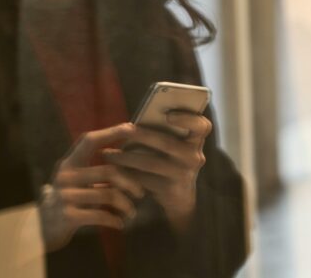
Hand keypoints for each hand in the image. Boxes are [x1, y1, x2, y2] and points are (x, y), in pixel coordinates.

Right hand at [39, 124, 145, 251]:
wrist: (41, 229)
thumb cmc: (67, 200)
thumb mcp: (77, 180)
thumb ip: (97, 168)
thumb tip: (131, 153)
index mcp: (69, 163)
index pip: (90, 140)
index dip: (111, 132)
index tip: (132, 127)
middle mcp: (66, 176)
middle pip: (109, 171)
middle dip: (131, 182)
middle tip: (141, 193)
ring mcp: (65, 196)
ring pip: (109, 195)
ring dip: (125, 205)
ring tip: (132, 212)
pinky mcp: (68, 216)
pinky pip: (101, 215)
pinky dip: (114, 220)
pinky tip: (120, 224)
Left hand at [101, 112, 211, 233]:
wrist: (179, 196)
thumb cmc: (170, 161)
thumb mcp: (174, 145)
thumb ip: (163, 132)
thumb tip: (133, 123)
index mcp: (196, 140)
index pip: (202, 126)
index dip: (187, 119)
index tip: (168, 115)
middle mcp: (194, 156)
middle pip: (168, 143)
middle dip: (143, 136)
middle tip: (123, 130)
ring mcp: (184, 174)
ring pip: (151, 163)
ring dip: (126, 157)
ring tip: (107, 153)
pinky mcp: (170, 189)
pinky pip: (144, 180)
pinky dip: (127, 174)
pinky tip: (113, 171)